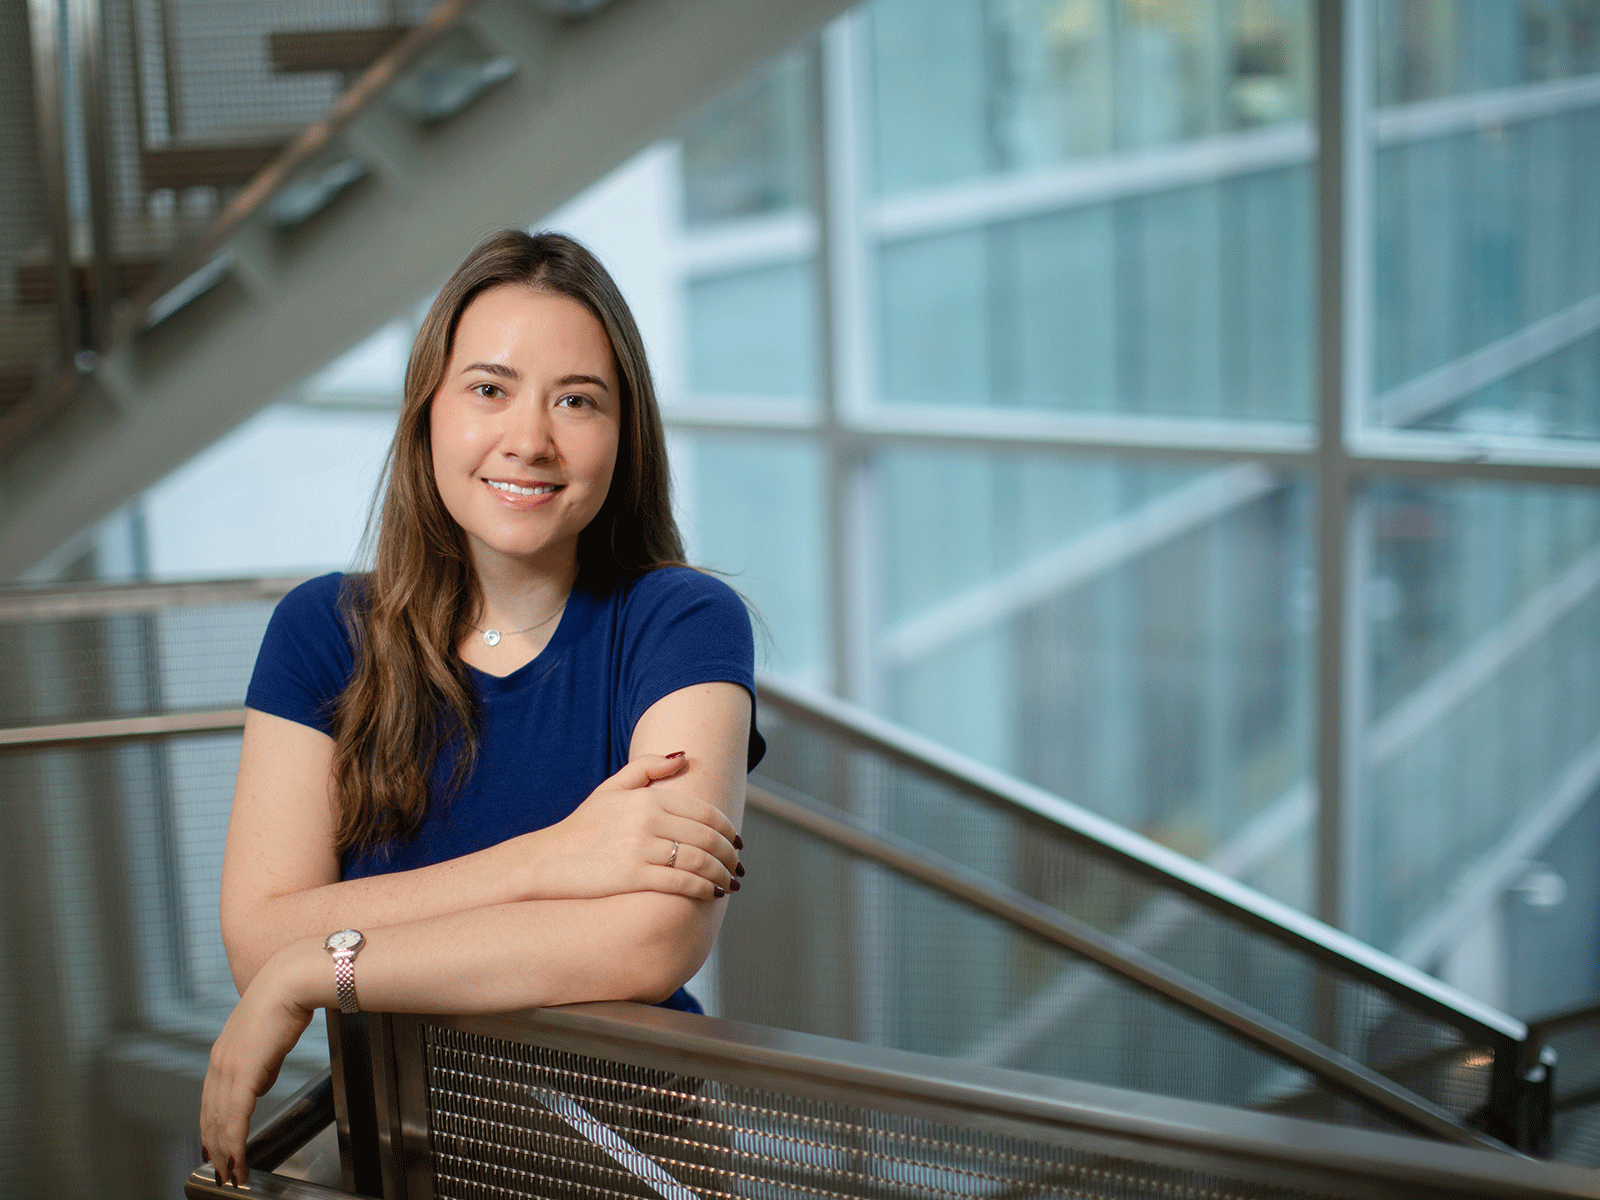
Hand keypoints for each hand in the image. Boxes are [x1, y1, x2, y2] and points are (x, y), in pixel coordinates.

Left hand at [200, 946, 315, 1187]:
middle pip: (210, 1117)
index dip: (211, 1128)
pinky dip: (235, 1144)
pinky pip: (235, 1120)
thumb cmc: (286, 999)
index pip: (210, 1101)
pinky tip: (238, 1160)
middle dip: (214, 1149)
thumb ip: (261, 1063)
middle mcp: (219, 1064)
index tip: (213, 1148)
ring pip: (220, 1124)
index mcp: (223, 1054)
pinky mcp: (243, 1075)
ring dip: (225, 1154)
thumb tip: (261, 1084)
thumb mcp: (269, 1037)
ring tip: (232, 1175)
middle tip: (221, 1172)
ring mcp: (228, 1069)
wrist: (290, 981)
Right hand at [519, 753, 741, 900]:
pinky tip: (713, 893)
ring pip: (699, 860)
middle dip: (730, 854)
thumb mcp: (611, 788)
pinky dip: (704, 888)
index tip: (737, 841)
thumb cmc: (583, 825)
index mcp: (648, 797)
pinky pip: (681, 882)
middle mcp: (648, 819)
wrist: (547, 859)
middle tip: (738, 865)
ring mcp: (641, 848)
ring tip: (730, 882)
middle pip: (707, 837)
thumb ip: (647, 767)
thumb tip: (684, 756)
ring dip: (722, 873)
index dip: (727, 828)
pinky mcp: (634, 876)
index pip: (704, 812)